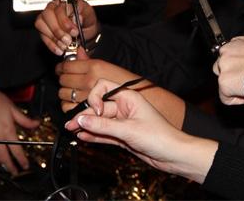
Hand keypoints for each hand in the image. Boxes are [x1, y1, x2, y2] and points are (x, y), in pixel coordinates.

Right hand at [0, 73, 39, 174]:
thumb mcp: (13, 109)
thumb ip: (25, 120)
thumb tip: (36, 124)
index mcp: (6, 130)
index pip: (16, 150)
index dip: (22, 160)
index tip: (25, 165)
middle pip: (3, 158)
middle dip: (10, 167)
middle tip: (15, 171)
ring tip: (2, 169)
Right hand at [35, 0, 99, 55]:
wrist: (86, 31)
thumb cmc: (86, 21)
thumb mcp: (90, 17)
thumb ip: (84, 17)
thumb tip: (78, 18)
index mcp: (66, 1)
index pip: (60, 8)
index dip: (66, 21)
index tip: (74, 32)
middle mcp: (54, 6)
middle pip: (48, 15)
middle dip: (58, 30)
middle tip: (68, 40)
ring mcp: (46, 16)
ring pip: (41, 24)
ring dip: (53, 38)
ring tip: (65, 45)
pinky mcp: (42, 28)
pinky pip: (42, 35)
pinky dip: (51, 44)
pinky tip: (59, 49)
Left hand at [55, 49, 141, 112]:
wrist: (141, 101)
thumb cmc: (127, 84)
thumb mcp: (108, 67)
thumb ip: (89, 60)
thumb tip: (78, 52)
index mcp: (94, 67)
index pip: (66, 66)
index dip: (61, 68)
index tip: (61, 70)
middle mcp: (90, 81)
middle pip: (63, 81)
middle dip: (64, 82)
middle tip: (68, 82)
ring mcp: (88, 97)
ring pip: (64, 97)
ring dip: (66, 96)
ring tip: (72, 95)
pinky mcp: (87, 111)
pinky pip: (69, 109)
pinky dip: (70, 108)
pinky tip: (75, 105)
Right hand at [65, 79, 215, 182]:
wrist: (173, 155)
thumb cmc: (159, 137)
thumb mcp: (128, 130)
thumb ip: (103, 126)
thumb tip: (82, 120)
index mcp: (128, 97)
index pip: (103, 88)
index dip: (94, 98)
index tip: (94, 111)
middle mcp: (124, 107)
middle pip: (98, 107)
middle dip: (84, 115)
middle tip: (70, 124)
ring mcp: (123, 122)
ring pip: (99, 121)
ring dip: (86, 126)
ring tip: (71, 130)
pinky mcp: (122, 136)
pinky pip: (104, 133)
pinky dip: (94, 134)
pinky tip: (82, 136)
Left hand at [215, 36, 243, 104]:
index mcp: (236, 42)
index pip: (229, 56)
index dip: (239, 68)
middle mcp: (226, 51)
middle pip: (220, 68)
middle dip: (232, 76)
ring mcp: (223, 66)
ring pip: (222, 82)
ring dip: (233, 88)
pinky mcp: (224, 81)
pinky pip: (225, 98)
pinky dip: (237, 100)